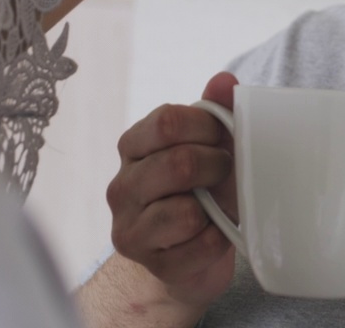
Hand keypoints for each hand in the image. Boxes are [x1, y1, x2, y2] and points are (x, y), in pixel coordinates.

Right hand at [106, 73, 238, 311]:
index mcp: (133, 146)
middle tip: (224, 172)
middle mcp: (121, 186)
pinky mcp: (152, 265)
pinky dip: (218, 241)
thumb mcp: (211, 145)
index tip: (222, 136)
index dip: (207, 127)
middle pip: (178, 163)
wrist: (194, 254)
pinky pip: (199, 247)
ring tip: (215, 207)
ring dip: (215, 208)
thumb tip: (224, 80)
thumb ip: (216, 110)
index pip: (167, 121)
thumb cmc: (203, 189)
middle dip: (216, 166)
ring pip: (186, 212)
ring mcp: (130, 229)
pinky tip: (212, 236)